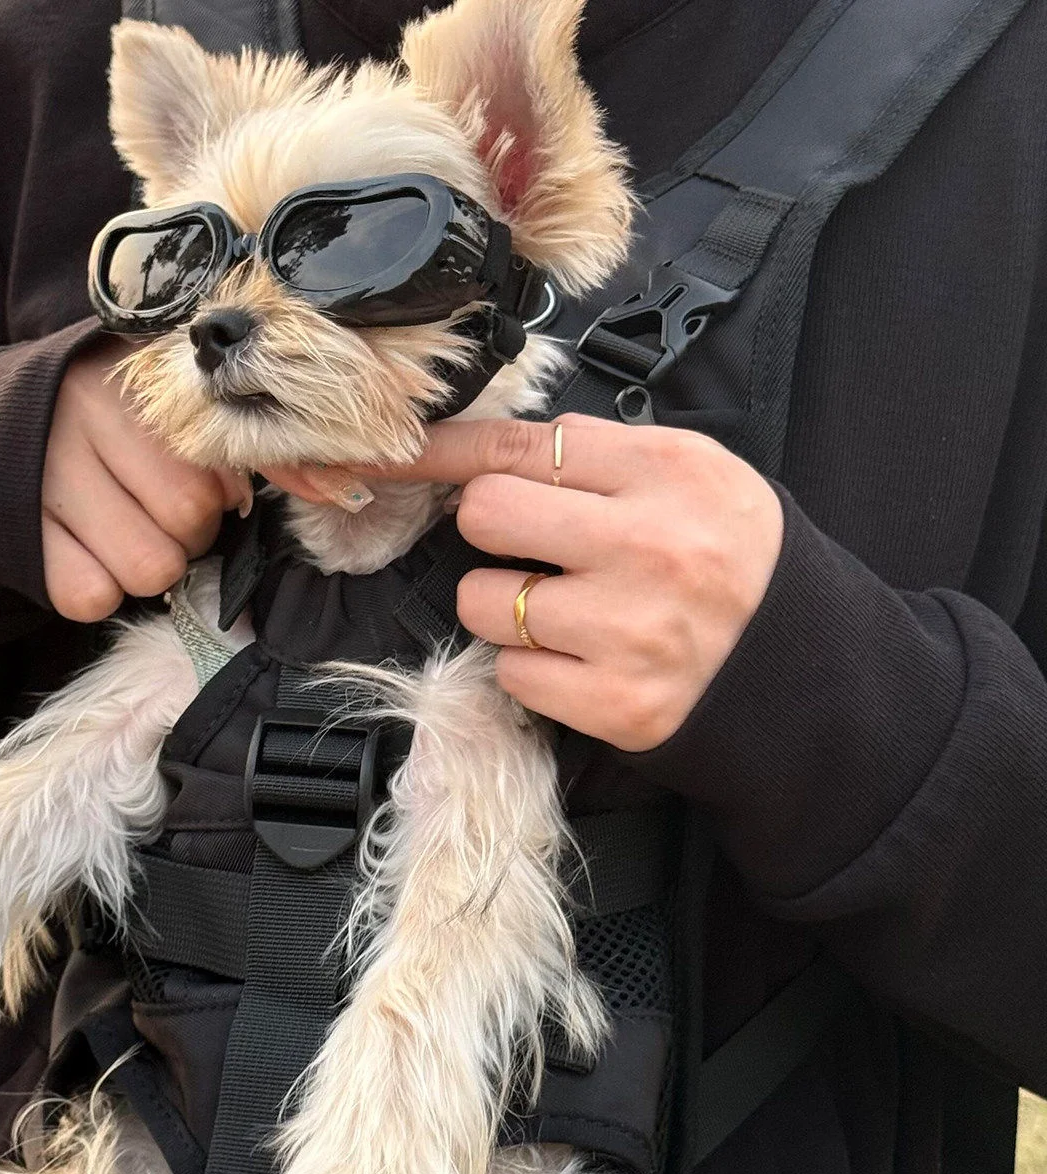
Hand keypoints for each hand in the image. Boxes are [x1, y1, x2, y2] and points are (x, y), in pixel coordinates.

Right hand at [42, 342, 252, 620]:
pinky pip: (89, 597)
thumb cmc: (94, 422)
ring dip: (149, 567)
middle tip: (158, 520)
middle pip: (189, 520)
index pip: (213, 468)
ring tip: (125, 538)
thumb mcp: (146, 401)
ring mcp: (42, 478)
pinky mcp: (16, 534)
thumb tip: (240, 497)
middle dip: (189, 536)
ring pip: (149, 568)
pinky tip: (89, 559)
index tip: (197, 491)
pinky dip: (100, 591)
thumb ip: (203, 437)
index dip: (217, 498)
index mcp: (126, 380)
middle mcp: (80, 419)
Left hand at [302, 414, 783, 751]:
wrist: (804, 670)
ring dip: (505, 609)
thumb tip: (490, 453)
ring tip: (564, 614)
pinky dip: (532, 670)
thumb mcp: (693, 478)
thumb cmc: (735, 563)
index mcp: (665, 471)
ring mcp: (628, 628)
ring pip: (483, 602)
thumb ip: (602, 457)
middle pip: (485, 514)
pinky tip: (581, 662)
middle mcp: (646, 544)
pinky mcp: (615, 702)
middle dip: (490, 532)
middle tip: (529, 550)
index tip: (395, 454)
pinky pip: (511, 674)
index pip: (519, 446)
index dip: (442, 451)